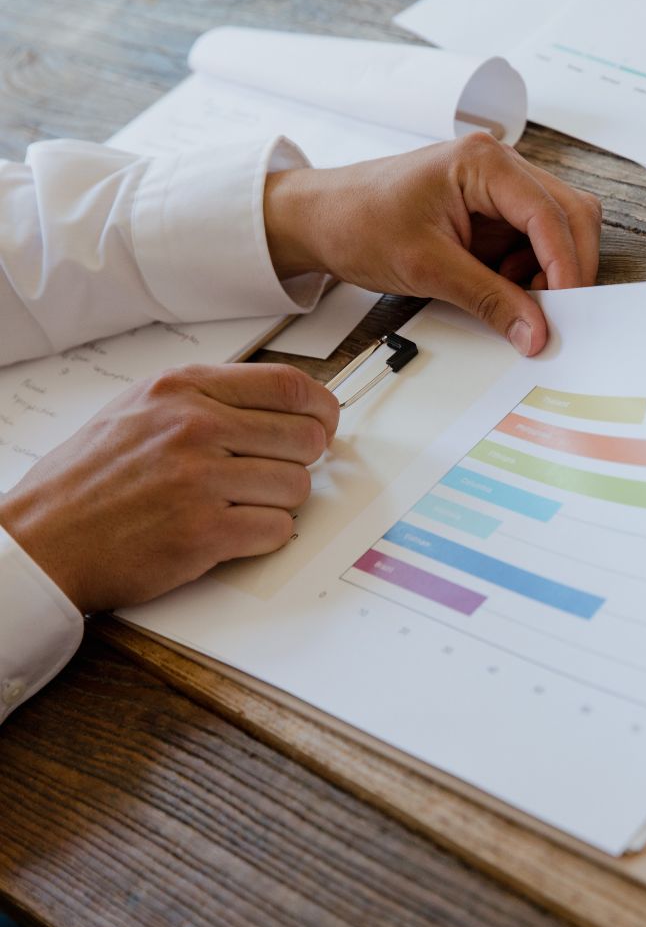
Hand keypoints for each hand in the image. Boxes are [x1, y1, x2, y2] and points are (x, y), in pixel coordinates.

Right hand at [0, 364, 338, 612]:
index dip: (322, 411)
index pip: (290, 386)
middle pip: (306, 438)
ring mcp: (200, 478)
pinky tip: (231, 531)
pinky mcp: (204, 530)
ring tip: (238, 506)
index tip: (324, 426)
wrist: (41, 540)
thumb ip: (210, 400)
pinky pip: (279, 528)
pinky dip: (265, 535)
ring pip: (298, 486)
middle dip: (299, 462)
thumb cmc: (90, 479)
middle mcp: (194, 426)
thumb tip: (285, 405)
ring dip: (279, 502)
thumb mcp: (141, 409)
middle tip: (274, 475)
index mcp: (182, 388)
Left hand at [263, 133, 602, 355]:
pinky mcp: (492, 211)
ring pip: (558, 228)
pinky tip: (503, 288)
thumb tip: (535, 332)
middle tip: (557, 312)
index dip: (565, 264)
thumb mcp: (426, 269)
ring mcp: (498, 188)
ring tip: (517, 299)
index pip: (550, 212)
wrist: (321, 220)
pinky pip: (534, 242)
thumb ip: (489, 300)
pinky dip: (531, 272)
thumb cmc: (358, 223)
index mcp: (483, 162)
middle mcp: (499, 166)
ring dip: (550, 270)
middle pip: (570, 213)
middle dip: (568, 265)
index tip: (566, 309)